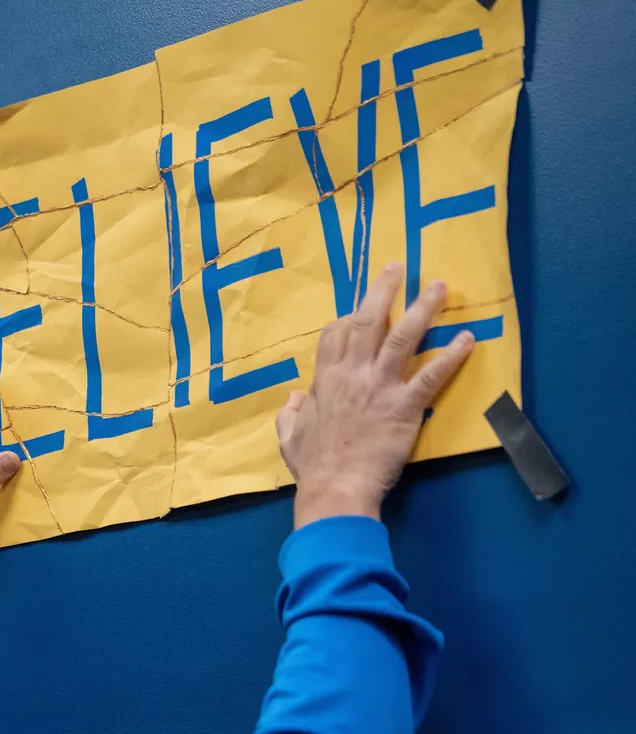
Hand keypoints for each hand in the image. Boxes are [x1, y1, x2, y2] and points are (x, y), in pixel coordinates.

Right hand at [276, 263, 475, 528]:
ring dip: (422, 309)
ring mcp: (380, 387)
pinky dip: (450, 356)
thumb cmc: (313, 467)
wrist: (336, 488)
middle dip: (383, 291)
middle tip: (398, 267)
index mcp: (325, 380)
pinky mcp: (405, 406)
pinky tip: (467, 338)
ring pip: (402, 337)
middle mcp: (353, 374)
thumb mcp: (289, 436)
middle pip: (368, 321)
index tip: (358, 311)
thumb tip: (296, 398)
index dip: (347, 318)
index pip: (335, 334)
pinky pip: (431, 375)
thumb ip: (291, 413)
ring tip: (439, 287)